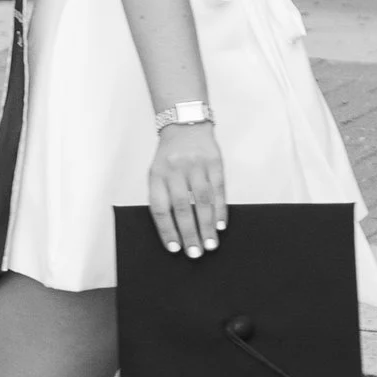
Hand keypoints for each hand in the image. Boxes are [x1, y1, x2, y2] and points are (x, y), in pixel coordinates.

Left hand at [148, 122, 226, 256]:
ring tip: (210, 244)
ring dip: (207, 225)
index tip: (174, 248)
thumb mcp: (158, 172)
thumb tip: (174, 232)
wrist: (185, 124)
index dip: (166, 229)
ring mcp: (195, 164)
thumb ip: (163, 196)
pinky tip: (220, 225)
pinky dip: (220, 209)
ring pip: (202, 200)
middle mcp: (175, 169)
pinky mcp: (214, 161)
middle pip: (182, 206)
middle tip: (195, 253)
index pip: (160, 207)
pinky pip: (218, 189)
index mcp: (156, 174)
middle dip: (189, 232)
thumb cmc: (169, 156)